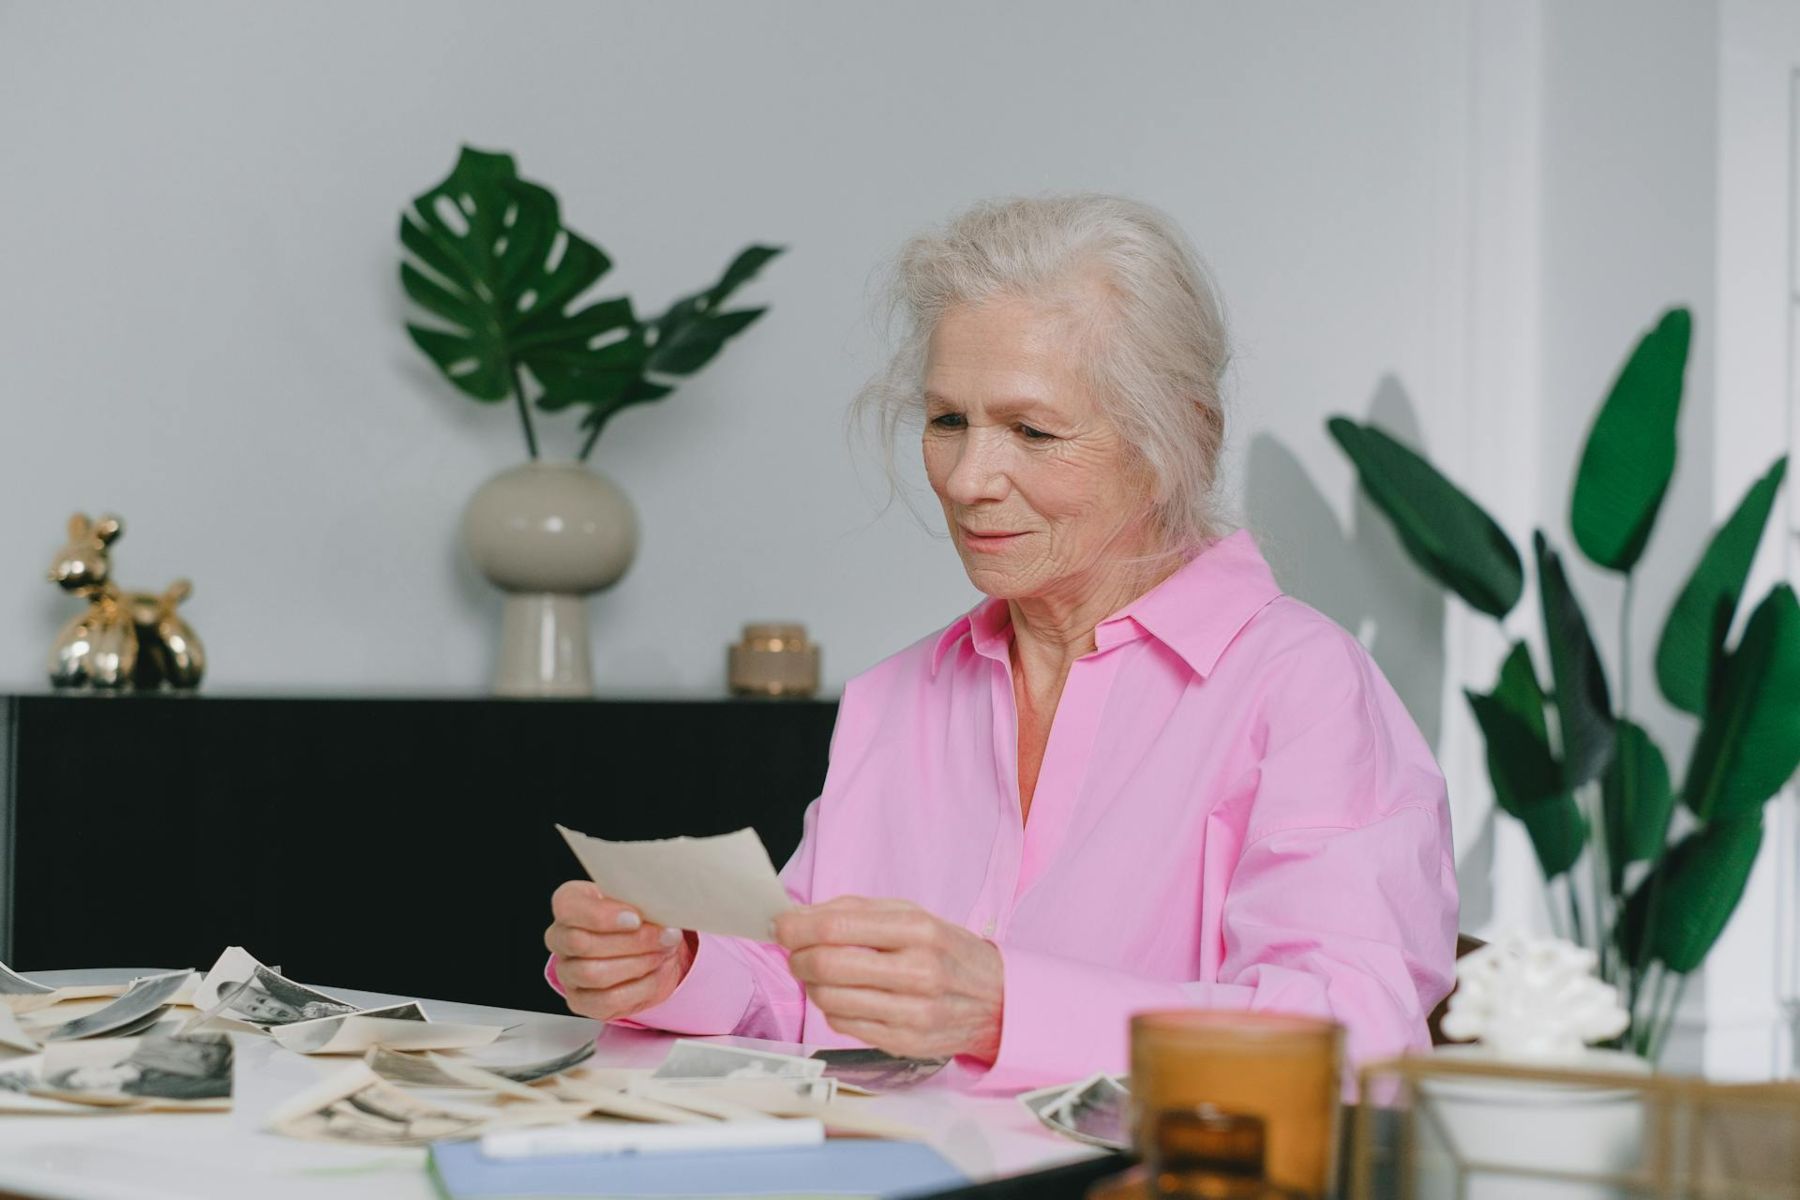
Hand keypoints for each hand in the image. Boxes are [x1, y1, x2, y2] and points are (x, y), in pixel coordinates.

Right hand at [545, 881, 695, 1021]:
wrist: (643, 945)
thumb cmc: (635, 915)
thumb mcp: (637, 897)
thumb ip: (639, 900)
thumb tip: (658, 909)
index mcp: (568, 903)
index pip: (568, 909)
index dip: (601, 916)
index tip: (636, 918)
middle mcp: (560, 938)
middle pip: (582, 944)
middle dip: (632, 941)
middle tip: (665, 936)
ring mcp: (567, 972)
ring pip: (594, 974)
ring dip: (638, 964)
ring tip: (664, 952)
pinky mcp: (581, 1001)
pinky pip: (607, 1000)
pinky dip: (640, 987)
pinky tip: (657, 972)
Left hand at [774, 896, 1003, 1062]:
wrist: (996, 1000)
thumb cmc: (946, 952)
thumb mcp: (913, 916)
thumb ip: (856, 911)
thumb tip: (799, 915)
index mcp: (919, 930)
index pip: (839, 926)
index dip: (798, 926)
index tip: (780, 925)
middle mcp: (918, 972)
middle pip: (828, 965)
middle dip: (797, 956)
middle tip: (793, 951)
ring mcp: (912, 1012)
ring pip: (830, 998)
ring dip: (810, 983)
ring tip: (818, 973)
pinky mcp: (903, 1042)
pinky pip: (843, 1024)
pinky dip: (830, 1007)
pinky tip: (842, 995)